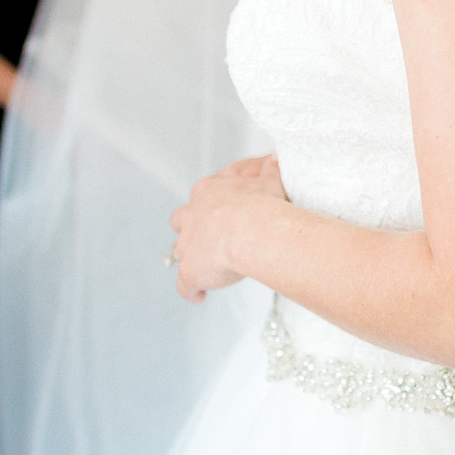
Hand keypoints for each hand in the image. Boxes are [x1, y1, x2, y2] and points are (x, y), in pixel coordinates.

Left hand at [169, 155, 287, 302]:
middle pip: (180, 219)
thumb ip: (268, 171)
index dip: (210, 205)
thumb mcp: (269, 181)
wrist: (254, 228)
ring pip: (179, 250)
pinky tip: (200, 296)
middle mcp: (191, 215)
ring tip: (205, 267)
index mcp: (208, 191)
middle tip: (206, 238)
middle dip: (190, 228)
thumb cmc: (264, 203)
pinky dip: (191, 291)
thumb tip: (274, 159)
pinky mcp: (190, 271)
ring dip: (190, 257)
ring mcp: (187, 244)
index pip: (202, 195)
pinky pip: (185, 285)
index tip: (223, 213)